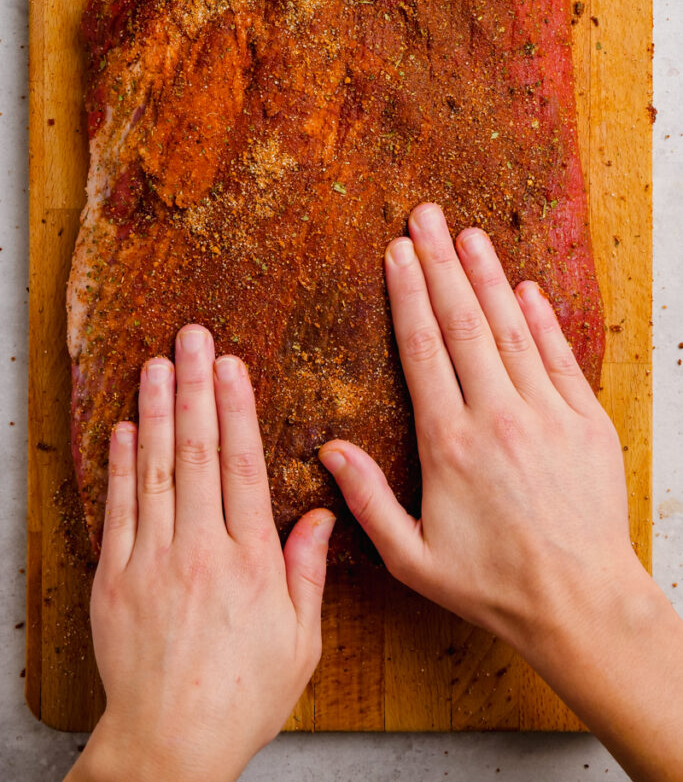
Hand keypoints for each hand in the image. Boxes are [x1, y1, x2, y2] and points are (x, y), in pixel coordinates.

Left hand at [70, 326, 334, 781]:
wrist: (170, 742)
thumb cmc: (241, 695)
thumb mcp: (300, 641)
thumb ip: (306, 571)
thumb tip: (317, 513)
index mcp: (250, 562)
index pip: (242, 466)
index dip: (237, 409)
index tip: (232, 365)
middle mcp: (200, 551)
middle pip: (197, 453)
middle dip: (195, 388)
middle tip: (191, 338)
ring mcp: (152, 562)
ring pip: (156, 470)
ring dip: (157, 411)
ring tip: (156, 364)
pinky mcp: (115, 579)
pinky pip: (118, 511)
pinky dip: (120, 466)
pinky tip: (126, 427)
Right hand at [319, 203, 682, 781]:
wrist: (581, 603)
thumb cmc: (493, 585)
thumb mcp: (414, 558)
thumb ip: (368, 501)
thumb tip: (329, 451)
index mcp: (451, 445)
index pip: (423, 352)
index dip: (408, 296)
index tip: (396, 253)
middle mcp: (498, 418)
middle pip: (464, 325)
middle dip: (441, 265)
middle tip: (425, 217)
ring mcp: (547, 415)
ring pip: (511, 330)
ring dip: (488, 278)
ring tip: (469, 235)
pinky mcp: (586, 423)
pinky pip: (559, 358)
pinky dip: (542, 319)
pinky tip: (526, 288)